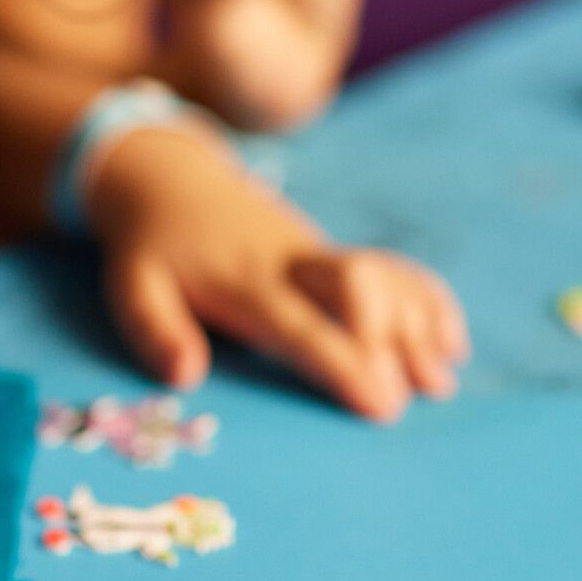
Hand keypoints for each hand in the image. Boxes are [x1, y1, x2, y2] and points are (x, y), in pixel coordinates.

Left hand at [84, 126, 467, 420]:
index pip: (303, 324)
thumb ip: (155, 330)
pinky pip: (390, 267)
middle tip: (422, 390)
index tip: (382, 403)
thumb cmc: (150, 247)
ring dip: (419, 324)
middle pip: (358, 285)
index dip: (345, 362)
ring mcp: (318, 255)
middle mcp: (292, 264)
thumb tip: (186, 377)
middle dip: (394, 336)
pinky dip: (424, 298)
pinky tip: (450, 341)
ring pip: (384, 276)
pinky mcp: (331, 254)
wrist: (169, 177)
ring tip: (443, 381)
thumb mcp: (131, 286)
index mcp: (245, 281)